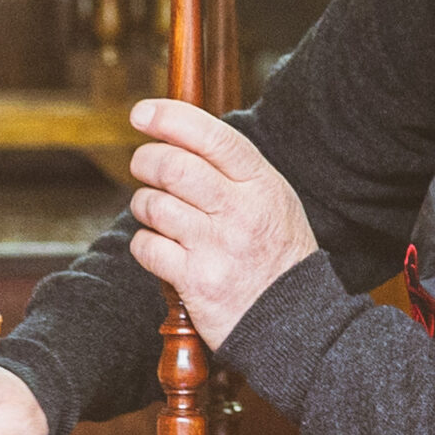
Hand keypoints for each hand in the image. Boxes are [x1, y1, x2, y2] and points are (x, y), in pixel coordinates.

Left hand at [125, 98, 319, 349]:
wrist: (294, 322)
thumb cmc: (277, 255)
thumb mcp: (273, 201)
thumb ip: (235, 169)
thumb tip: (179, 132)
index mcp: (262, 185)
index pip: (213, 137)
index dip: (171, 118)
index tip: (141, 113)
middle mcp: (240, 212)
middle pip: (172, 166)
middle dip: (145, 161)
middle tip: (143, 166)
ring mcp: (217, 247)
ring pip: (153, 205)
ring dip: (143, 205)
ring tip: (156, 212)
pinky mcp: (195, 281)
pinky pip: (147, 247)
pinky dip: (144, 243)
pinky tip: (160, 247)